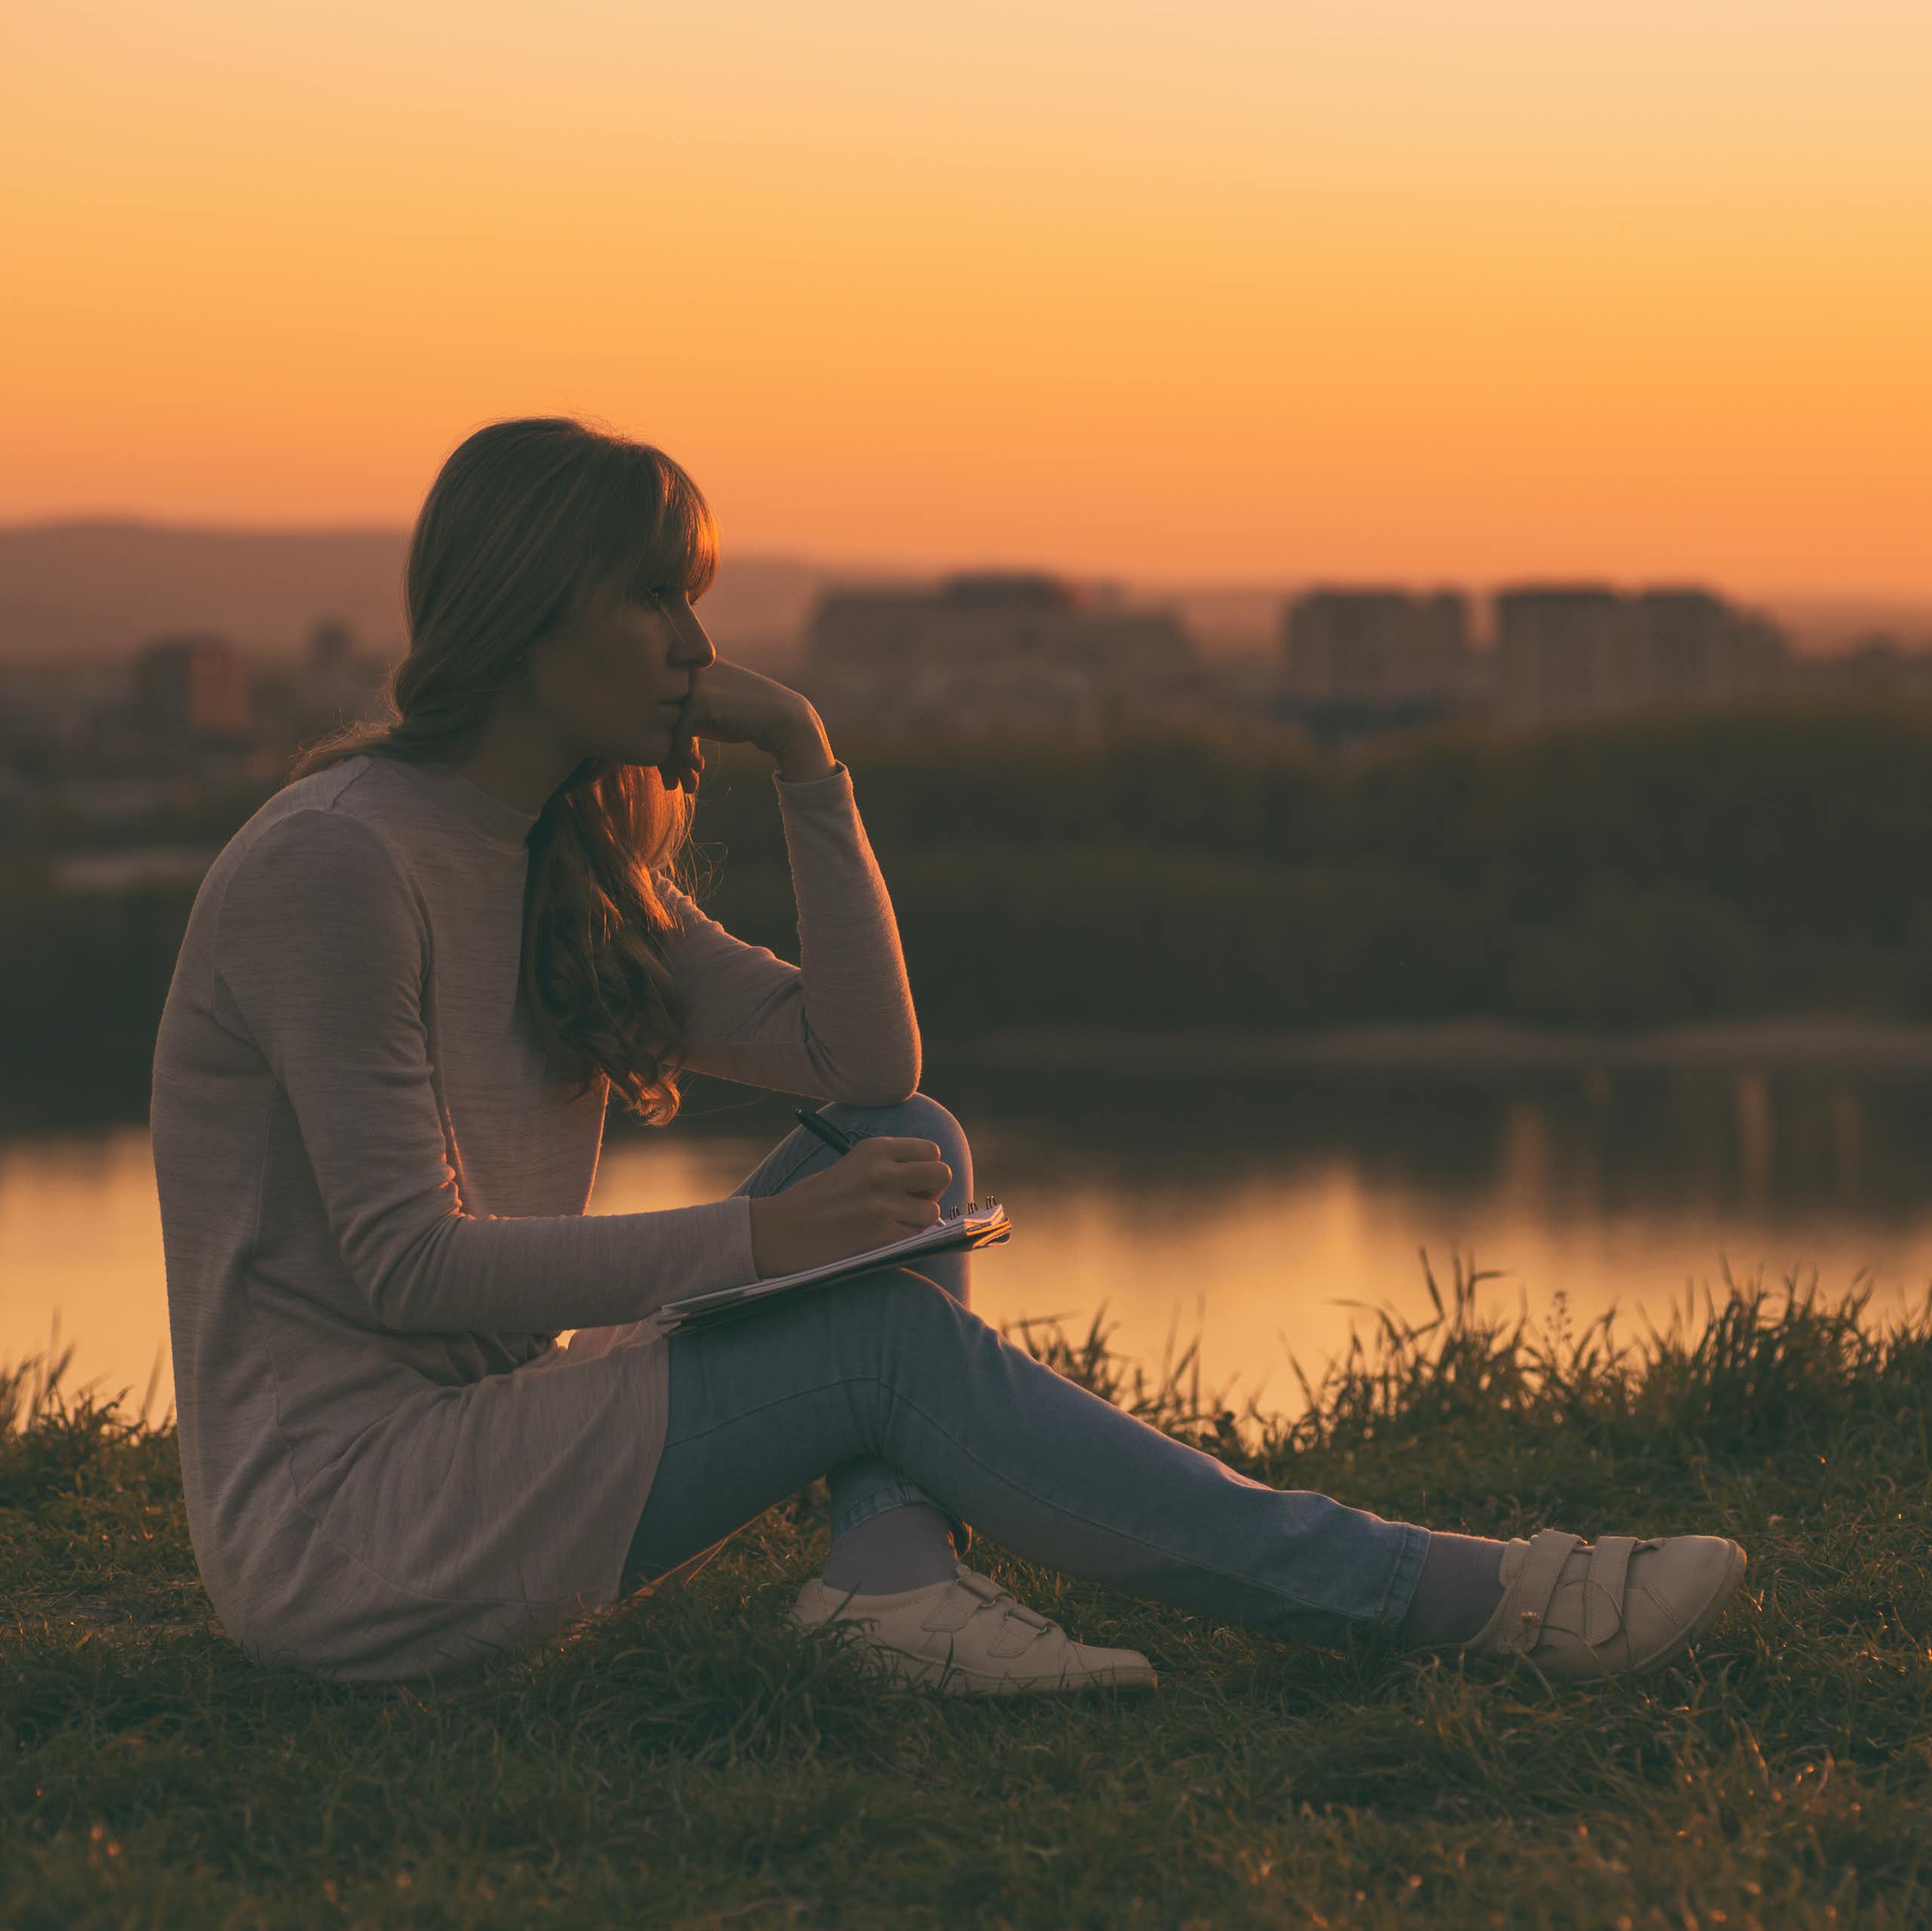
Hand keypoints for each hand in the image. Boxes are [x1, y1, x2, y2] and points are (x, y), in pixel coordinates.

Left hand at [656, 657, 833, 791]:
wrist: (781, 719)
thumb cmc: (742, 719)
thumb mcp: (704, 715)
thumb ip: (675, 718)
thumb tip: (641, 742)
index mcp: (681, 669)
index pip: (657, 711)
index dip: (661, 745)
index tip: (671, 771)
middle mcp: (682, 671)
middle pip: (657, 721)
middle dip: (664, 758)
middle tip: (673, 785)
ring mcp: (691, 683)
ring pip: (665, 731)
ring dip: (674, 763)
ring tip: (685, 786)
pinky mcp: (700, 700)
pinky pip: (678, 736)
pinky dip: (685, 758)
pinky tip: (700, 769)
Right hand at [747, 1137, 951, 1277]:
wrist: (781, 1231)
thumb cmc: (814, 1200)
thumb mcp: (852, 1165)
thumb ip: (887, 1165)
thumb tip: (927, 1179)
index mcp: (874, 1149)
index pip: (931, 1150)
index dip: (926, 1168)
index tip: (911, 1181)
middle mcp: (882, 1171)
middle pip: (942, 1174)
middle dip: (931, 1191)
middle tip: (911, 1202)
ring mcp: (883, 1203)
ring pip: (932, 1210)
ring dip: (918, 1220)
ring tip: (892, 1223)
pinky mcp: (881, 1234)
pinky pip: (916, 1235)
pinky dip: (906, 1239)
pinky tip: (883, 1238)